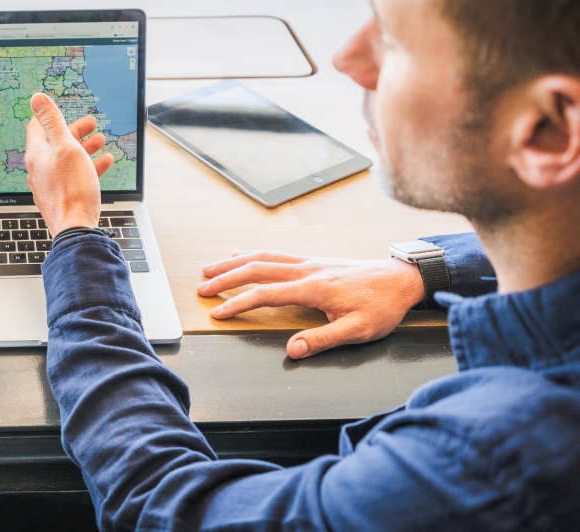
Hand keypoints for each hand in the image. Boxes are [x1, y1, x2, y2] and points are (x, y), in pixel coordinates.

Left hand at [24, 92, 112, 235]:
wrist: (76, 229)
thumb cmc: (72, 189)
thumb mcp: (66, 147)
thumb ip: (53, 122)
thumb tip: (36, 98)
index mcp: (37, 155)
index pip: (37, 127)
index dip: (50, 116)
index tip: (64, 110)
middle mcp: (39, 170)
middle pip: (55, 143)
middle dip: (75, 131)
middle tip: (92, 123)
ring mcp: (50, 185)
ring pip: (66, 160)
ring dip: (84, 147)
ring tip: (101, 141)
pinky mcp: (62, 197)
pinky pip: (74, 176)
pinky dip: (87, 166)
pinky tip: (104, 162)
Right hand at [198, 251, 424, 358]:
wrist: (402, 279)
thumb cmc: (382, 306)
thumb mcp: (358, 331)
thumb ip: (323, 339)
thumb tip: (293, 349)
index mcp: (313, 288)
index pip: (265, 294)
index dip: (237, 304)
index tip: (217, 313)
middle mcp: (307, 270)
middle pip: (256, 269)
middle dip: (225, 279)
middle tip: (202, 288)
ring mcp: (309, 262)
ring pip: (263, 257)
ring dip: (234, 262)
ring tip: (211, 268)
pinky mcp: (314, 260)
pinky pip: (276, 254)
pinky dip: (253, 254)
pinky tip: (243, 255)